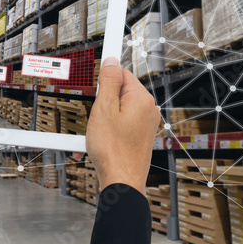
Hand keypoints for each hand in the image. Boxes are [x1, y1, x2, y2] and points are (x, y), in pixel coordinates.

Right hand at [86, 57, 159, 194]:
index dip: (105, 77)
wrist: (121, 182)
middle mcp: (148, 110)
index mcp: (142, 99)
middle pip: (119, 92)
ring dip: (103, 118)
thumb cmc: (113, 150)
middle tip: (94, 116)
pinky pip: (121, 125)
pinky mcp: (139, 137)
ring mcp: (145, 124)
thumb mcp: (104, 109)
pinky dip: (108, 130)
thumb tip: (112, 61)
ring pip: (118, 110)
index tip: (95, 79)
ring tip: (96, 133)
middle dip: (102, 101)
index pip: (122, 73)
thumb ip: (109, 81)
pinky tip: (99, 142)